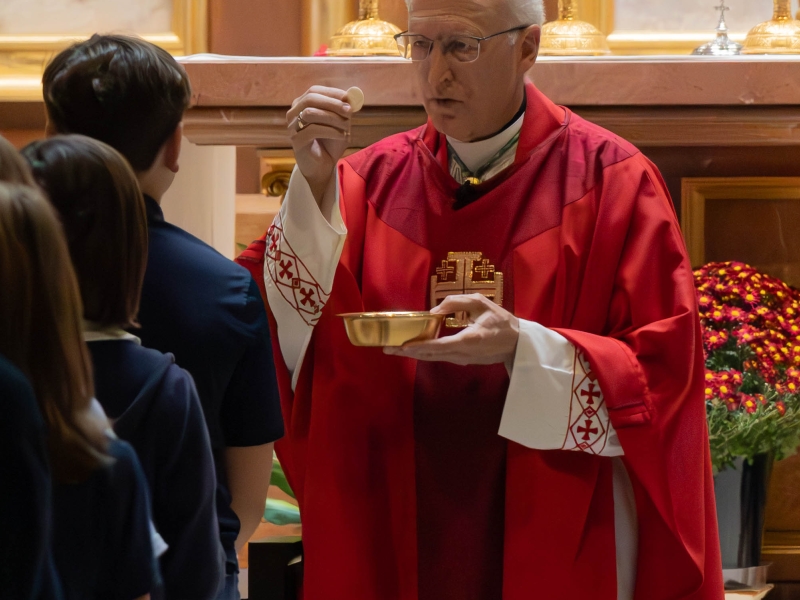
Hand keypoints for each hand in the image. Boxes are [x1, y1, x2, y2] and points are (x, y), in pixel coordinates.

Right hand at [287, 86, 351, 205]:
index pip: (314, 91)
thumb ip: (343, 110)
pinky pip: (313, 130)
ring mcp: (292, 127)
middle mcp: (293, 113)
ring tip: (347, 127)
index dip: (332, 93)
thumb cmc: (330, 143)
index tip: (348, 98)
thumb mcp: (340, 124)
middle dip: (333, 103)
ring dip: (332, 118)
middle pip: (310, 99)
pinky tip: (342, 136)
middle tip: (349, 111)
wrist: (322, 167)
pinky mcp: (296, 141)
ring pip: (310, 113)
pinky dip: (331, 131)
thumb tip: (352, 95)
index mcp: (302, 105)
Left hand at [384, 294, 519, 365]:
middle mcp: (463, 353)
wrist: (517, 344)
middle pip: (430, 355)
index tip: (403, 346)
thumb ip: (457, 303)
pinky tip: (413, 348)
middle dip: (408, 352)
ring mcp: (462, 359)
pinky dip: (425, 353)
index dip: (420, 346)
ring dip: (414, 353)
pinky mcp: (462, 360)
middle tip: (387, 349)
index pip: (439, 345)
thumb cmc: (501, 321)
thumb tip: (434, 311)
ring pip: (433, 357)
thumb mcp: (482, 303)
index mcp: (469, 339)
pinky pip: (439, 356)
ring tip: (395, 349)